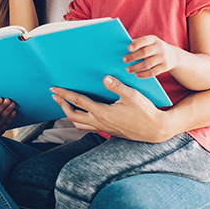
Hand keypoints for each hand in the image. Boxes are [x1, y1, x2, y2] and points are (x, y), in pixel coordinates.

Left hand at [50, 76, 173, 142]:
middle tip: (55, 96)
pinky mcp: (109, 130)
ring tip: (65, 104)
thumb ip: (117, 86)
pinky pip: (88, 126)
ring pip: (79, 124)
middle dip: (61, 105)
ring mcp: (104, 128)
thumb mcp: (132, 95)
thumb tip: (104, 78)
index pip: (77, 102)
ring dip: (69, 114)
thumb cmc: (145, 111)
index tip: (54, 89)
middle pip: (72, 116)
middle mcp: (100, 122)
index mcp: (102, 112)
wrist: (155, 129)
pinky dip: (80, 119)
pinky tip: (84, 112)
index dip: (64, 95)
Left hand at [123, 35, 177, 77]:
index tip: (128, 48)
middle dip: (133, 57)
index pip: (145, 40)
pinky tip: (136, 74)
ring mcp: (163, 58)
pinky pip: (153, 72)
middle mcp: (160, 47)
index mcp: (154, 39)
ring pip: (148, 64)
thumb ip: (138, 43)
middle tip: (124, 60)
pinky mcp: (165, 67)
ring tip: (128, 69)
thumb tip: (122, 46)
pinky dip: (143, 74)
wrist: (173, 56)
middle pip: (145, 52)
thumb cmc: (154, 48)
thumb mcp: (150, 42)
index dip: (137, 44)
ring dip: (136, 67)